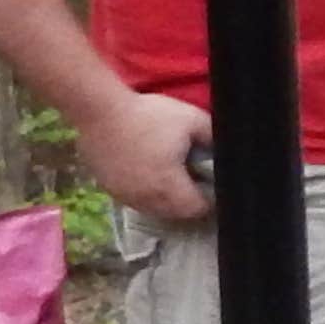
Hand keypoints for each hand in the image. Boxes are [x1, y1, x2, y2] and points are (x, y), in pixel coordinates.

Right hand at [83, 92, 214, 221]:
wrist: (100, 111)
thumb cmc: (149, 115)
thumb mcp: (193, 120)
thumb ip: (213, 138)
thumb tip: (224, 151)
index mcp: (168, 187)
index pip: (197, 209)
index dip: (209, 199)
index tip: (210, 184)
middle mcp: (145, 199)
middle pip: (175, 213)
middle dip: (187, 201)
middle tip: (193, 180)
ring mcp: (123, 195)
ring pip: (152, 208)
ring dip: (164, 199)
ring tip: (170, 176)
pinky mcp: (107, 187)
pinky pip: (133, 199)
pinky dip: (143, 192)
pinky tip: (146, 172)